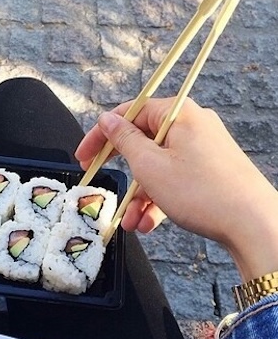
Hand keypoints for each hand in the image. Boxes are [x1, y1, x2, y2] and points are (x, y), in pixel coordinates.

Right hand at [75, 97, 277, 281]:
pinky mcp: (209, 170)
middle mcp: (191, 126)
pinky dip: (158, 199)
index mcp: (178, 114)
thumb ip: (124, 140)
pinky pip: (174, 179)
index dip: (101, 135)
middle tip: (98, 182)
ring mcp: (202, 149)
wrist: (253, 224)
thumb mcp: (149, 165)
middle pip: (142, 141)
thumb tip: (108, 121)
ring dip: (139, 194)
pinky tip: (148, 223)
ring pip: (157, 166)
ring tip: (130, 220)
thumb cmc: (202, 192)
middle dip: (121, 170)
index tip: (84, 156)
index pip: (129, 113)